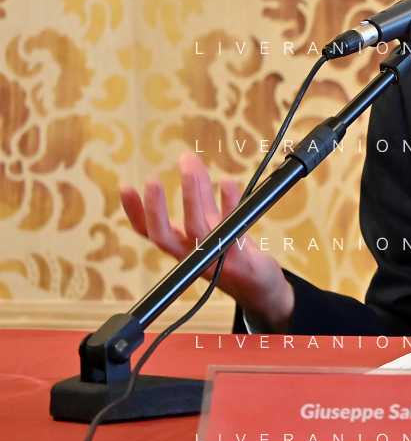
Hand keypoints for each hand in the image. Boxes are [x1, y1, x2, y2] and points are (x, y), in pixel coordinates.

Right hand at [119, 152, 294, 332]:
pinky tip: (227, 182)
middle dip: (155, 209)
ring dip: (191, 199)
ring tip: (189, 171)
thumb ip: (199, 190)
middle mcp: (190, 255)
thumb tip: (185, 156)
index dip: (134, 211)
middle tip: (151, 179)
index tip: (124, 186)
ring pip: (196, 229)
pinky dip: (229, 204)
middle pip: (163, 235)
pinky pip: (232, 229)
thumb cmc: (227, 247)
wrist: (257, 283)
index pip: (148, 230)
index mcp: (179, 245)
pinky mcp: (239, 259)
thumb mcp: (209, 219)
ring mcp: (213, 258)